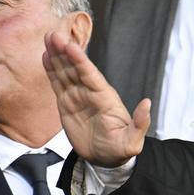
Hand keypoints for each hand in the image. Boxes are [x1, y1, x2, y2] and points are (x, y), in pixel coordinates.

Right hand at [42, 31, 150, 167]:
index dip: (80, 61)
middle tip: (53, 35)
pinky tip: (45, 56)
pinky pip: (58, 84)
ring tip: (48, 38)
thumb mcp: (132, 141)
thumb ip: (140, 123)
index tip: (70, 46)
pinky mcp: (67, 103)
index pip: (91, 76)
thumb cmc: (121, 149)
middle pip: (76, 69)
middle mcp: (91, 93)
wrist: (107, 159)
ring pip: (65, 72)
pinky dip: (51, 70)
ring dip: (56, 56)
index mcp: (106, 98)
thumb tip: (147, 103)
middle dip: (65, 52)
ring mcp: (78, 96)